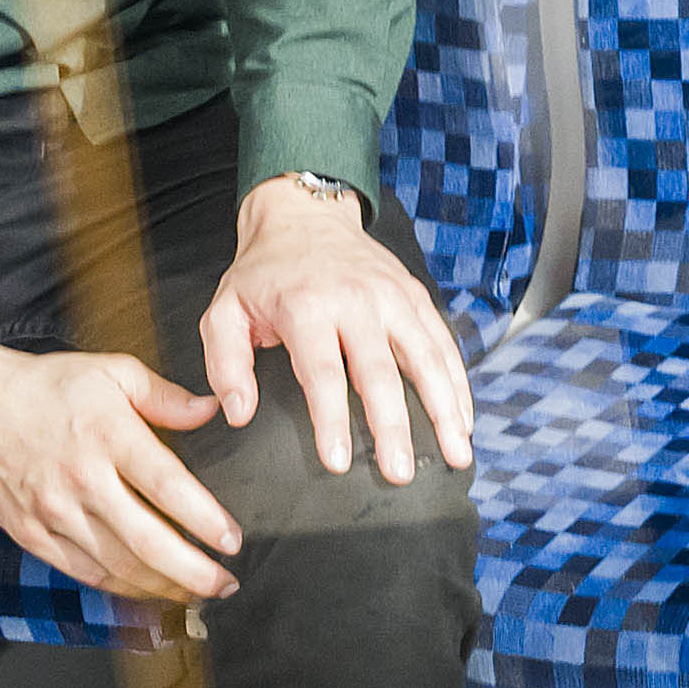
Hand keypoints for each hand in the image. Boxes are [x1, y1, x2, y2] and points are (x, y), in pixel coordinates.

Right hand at [0, 338, 246, 606]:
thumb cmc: (42, 387)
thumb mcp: (110, 372)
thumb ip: (164, 395)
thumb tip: (211, 410)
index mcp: (109, 436)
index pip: (169, 488)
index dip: (206, 521)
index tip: (232, 541)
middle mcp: (83, 480)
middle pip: (148, 542)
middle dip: (194, 573)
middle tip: (225, 584)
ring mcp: (55, 512)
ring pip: (118, 566)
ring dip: (162, 587)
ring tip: (194, 592)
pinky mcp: (32, 534)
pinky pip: (83, 572)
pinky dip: (119, 588)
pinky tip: (145, 591)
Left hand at [195, 175, 474, 481]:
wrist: (304, 214)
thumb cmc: (263, 274)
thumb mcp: (224, 311)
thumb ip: (224, 364)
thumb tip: (239, 414)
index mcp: (306, 305)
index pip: (322, 372)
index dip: (331, 420)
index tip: (338, 462)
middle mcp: (357, 299)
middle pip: (381, 372)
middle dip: (393, 427)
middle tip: (399, 473)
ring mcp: (393, 297)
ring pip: (427, 358)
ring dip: (445, 409)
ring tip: (456, 454)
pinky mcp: (415, 296)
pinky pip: (443, 344)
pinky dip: (458, 384)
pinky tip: (464, 420)